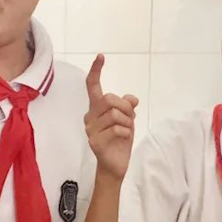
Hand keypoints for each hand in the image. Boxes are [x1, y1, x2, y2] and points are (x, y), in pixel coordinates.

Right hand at [84, 55, 139, 180]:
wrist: (115, 164)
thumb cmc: (120, 139)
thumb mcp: (128, 119)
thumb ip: (127, 106)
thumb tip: (132, 99)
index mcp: (96, 108)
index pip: (93, 86)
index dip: (96, 71)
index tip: (101, 56)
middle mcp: (90, 116)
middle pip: (110, 99)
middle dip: (126, 108)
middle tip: (129, 119)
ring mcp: (90, 129)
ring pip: (116, 115)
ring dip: (128, 123)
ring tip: (125, 132)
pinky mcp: (95, 141)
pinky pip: (118, 129)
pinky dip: (127, 133)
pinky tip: (123, 139)